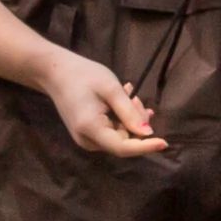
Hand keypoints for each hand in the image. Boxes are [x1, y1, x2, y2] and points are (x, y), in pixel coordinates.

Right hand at [38, 49, 168, 157]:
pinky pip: (111, 132)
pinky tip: (122, 100)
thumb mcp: (110, 89)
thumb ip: (129, 112)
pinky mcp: (87, 134)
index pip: (123, 148)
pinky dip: (121, 119)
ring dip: (130, 119)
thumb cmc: (83, 75)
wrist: (55, 72)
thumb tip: (148, 133)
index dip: (145, 147)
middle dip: (136, 123)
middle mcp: (87, 141)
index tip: (166, 142)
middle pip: (123, 142)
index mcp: (90, 129)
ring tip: (128, 94)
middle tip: (136, 96)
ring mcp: (86, 139)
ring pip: (119, 137)